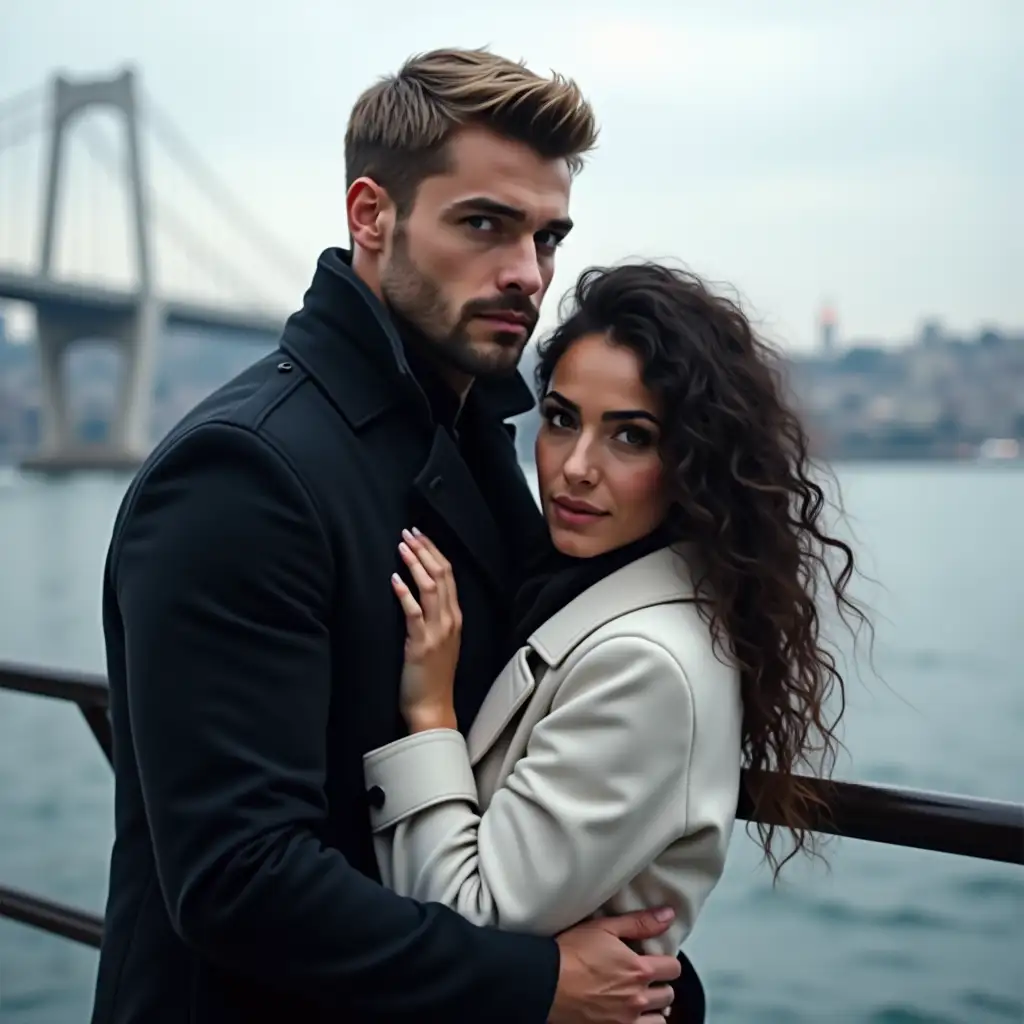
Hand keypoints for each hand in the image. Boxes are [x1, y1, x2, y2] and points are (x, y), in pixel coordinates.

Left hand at [391, 528, 461, 731]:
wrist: (433, 708)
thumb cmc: (432, 677)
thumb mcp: (440, 641)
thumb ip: (434, 617)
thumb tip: (418, 590)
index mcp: (455, 618)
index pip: (449, 575)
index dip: (434, 552)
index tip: (420, 535)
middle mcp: (450, 621)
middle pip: (442, 575)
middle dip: (425, 550)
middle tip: (409, 532)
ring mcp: (437, 632)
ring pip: (431, 587)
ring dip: (416, 564)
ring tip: (401, 547)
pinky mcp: (420, 644)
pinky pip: (414, 612)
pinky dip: (405, 593)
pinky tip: (394, 579)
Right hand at [550, 908, 680, 1023]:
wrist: (547, 982)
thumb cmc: (573, 951)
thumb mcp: (605, 928)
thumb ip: (640, 922)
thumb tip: (669, 915)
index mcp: (639, 969)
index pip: (674, 969)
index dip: (666, 962)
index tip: (653, 959)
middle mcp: (638, 998)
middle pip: (668, 994)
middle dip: (659, 984)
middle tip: (643, 978)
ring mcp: (627, 1019)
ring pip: (660, 1018)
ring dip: (653, 1008)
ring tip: (638, 999)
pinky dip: (642, 1023)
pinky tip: (630, 1014)